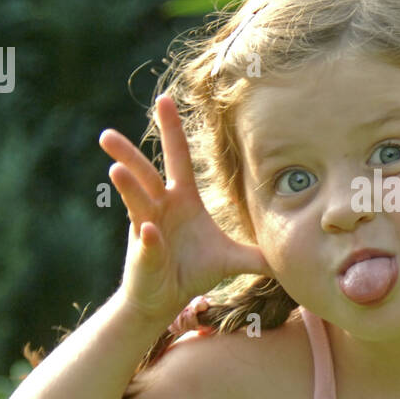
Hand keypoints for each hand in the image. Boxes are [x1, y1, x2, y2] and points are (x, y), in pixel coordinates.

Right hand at [99, 95, 272, 322]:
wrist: (167, 299)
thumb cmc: (194, 272)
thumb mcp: (232, 259)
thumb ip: (260, 253)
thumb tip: (293, 251)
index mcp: (182, 199)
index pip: (177, 157)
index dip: (172, 129)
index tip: (164, 98)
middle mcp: (160, 207)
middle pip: (144, 172)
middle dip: (127, 153)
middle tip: (107, 134)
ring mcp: (147, 227)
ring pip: (135, 201)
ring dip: (128, 186)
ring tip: (115, 169)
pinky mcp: (145, 253)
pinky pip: (148, 243)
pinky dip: (149, 239)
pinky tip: (148, 231)